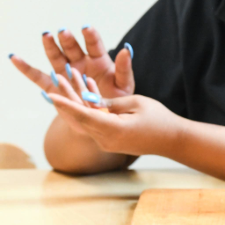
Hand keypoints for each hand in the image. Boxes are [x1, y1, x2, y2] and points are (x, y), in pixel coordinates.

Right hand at [10, 27, 133, 100]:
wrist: (101, 118)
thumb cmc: (115, 99)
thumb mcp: (124, 84)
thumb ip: (124, 68)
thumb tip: (127, 49)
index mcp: (99, 61)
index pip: (94, 45)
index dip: (90, 36)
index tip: (86, 28)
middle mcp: (80, 63)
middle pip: (73, 48)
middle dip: (68, 40)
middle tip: (63, 32)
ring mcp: (66, 73)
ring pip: (56, 57)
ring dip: (50, 47)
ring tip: (46, 35)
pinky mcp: (54, 86)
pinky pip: (38, 76)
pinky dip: (26, 68)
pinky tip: (14, 58)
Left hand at [46, 93, 183, 156]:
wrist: (172, 140)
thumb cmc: (159, 119)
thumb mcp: (136, 103)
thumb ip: (110, 102)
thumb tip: (89, 99)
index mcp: (113, 129)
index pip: (84, 116)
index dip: (66, 105)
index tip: (52, 94)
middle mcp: (106, 140)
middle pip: (80, 119)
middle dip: (68, 99)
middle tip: (58, 80)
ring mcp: (107, 143)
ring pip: (85, 122)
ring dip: (77, 104)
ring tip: (69, 83)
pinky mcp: (110, 143)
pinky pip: (94, 126)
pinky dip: (88, 111)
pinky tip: (87, 96)